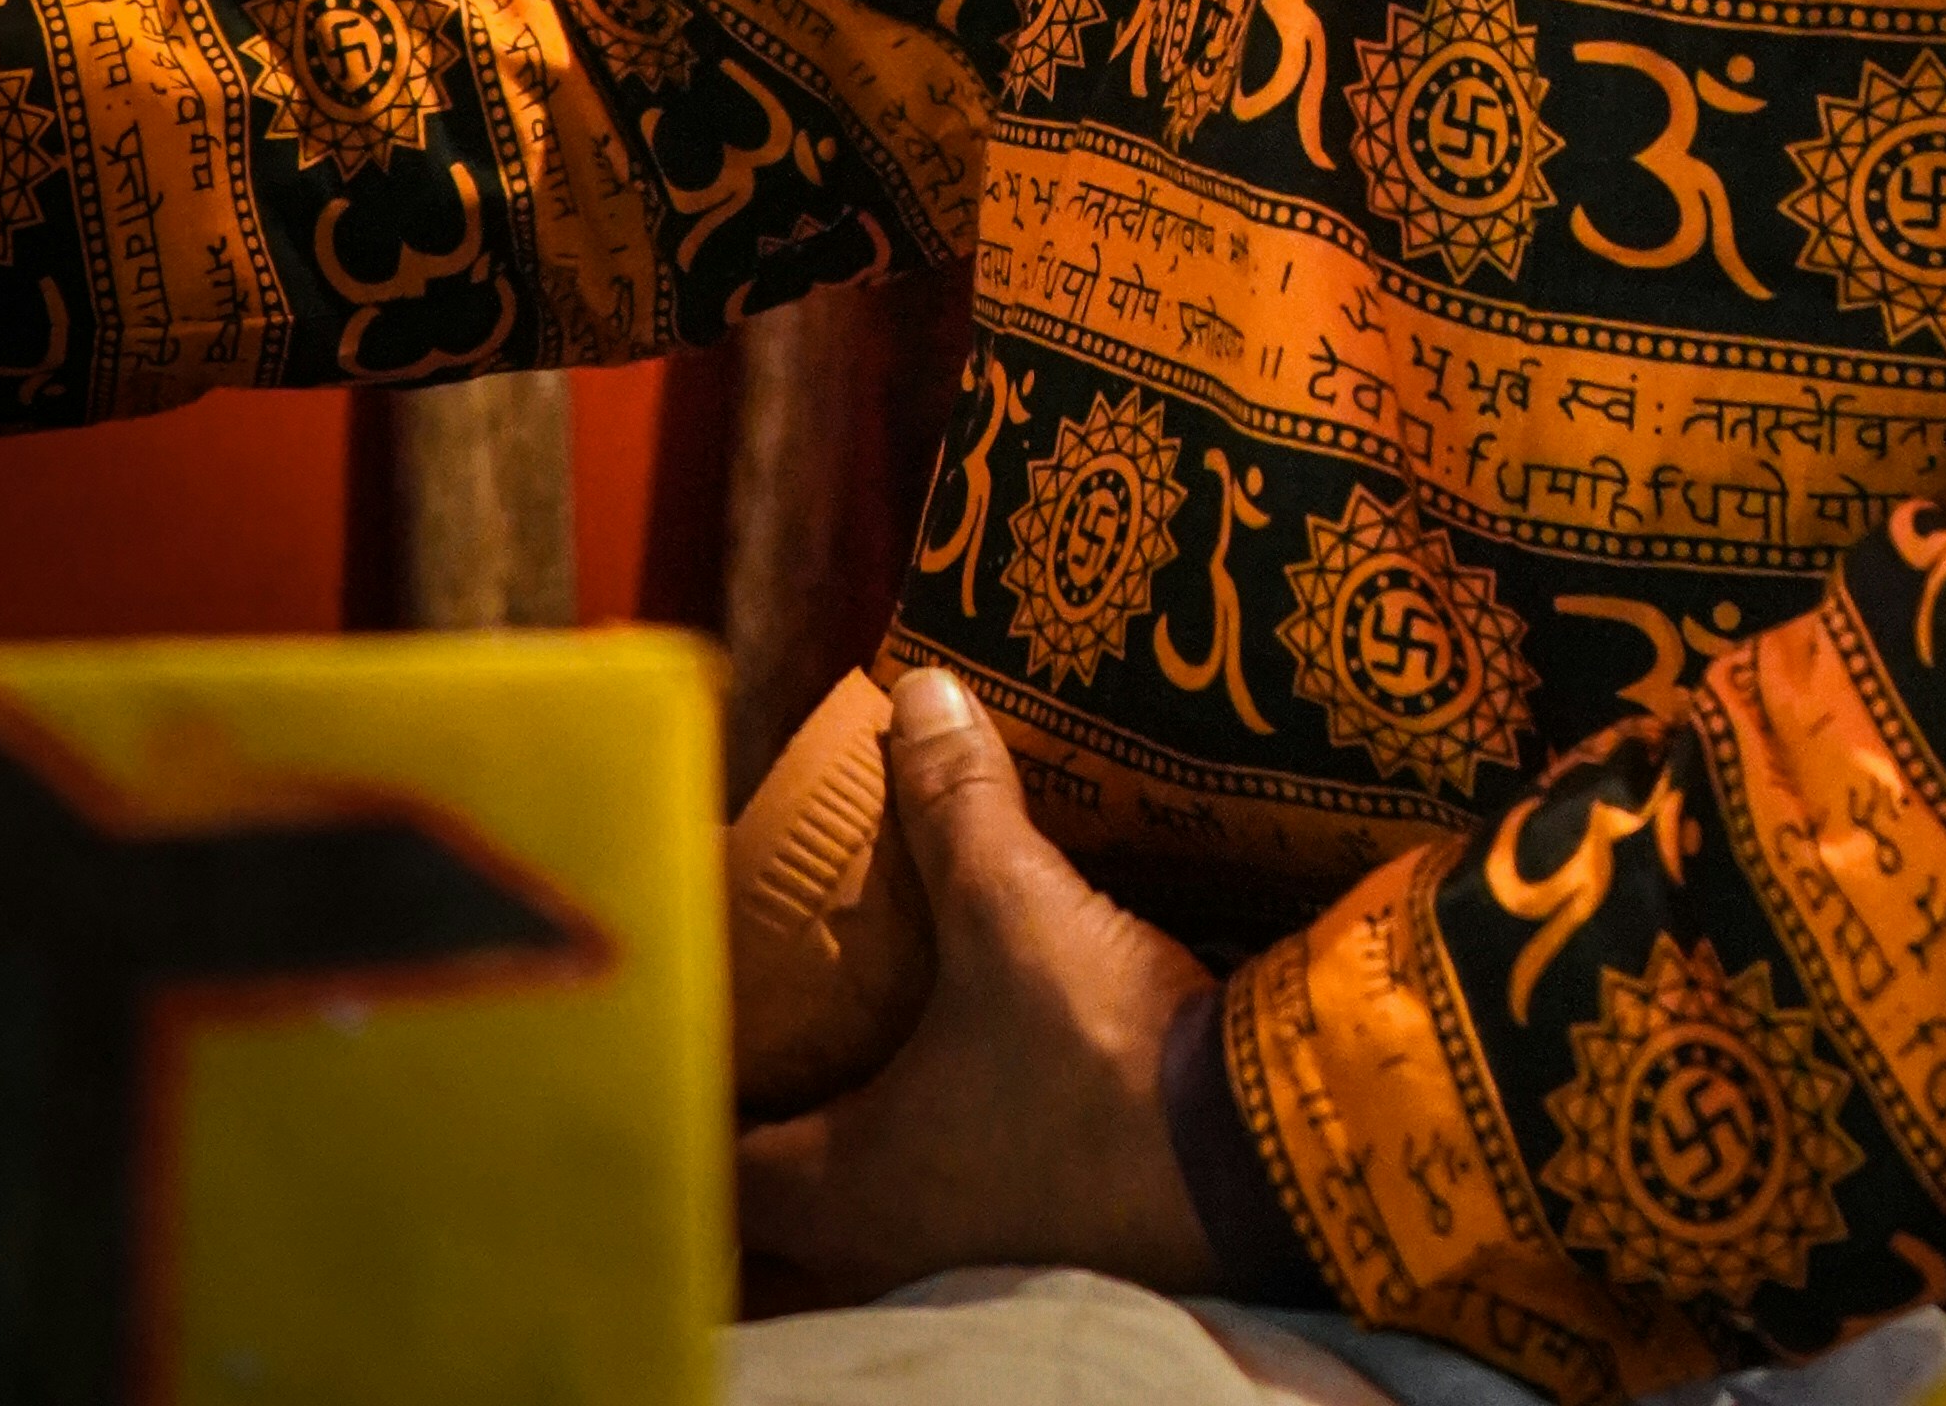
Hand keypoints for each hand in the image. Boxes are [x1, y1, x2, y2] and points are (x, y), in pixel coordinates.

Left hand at [734, 665, 1217, 1305]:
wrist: (1254, 1150)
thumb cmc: (1095, 1059)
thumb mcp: (1015, 909)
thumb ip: (956, 806)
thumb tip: (918, 695)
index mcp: (845, 1181)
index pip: (721, 1163)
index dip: (696, 1095)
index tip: (690, 1032)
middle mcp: (891, 1237)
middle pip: (789, 1204)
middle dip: (775, 1124)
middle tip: (776, 1033)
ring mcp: (971, 1251)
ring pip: (878, 1205)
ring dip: (866, 1137)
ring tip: (871, 1044)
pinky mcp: (1047, 1232)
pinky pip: (961, 1194)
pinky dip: (949, 1140)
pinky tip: (975, 1071)